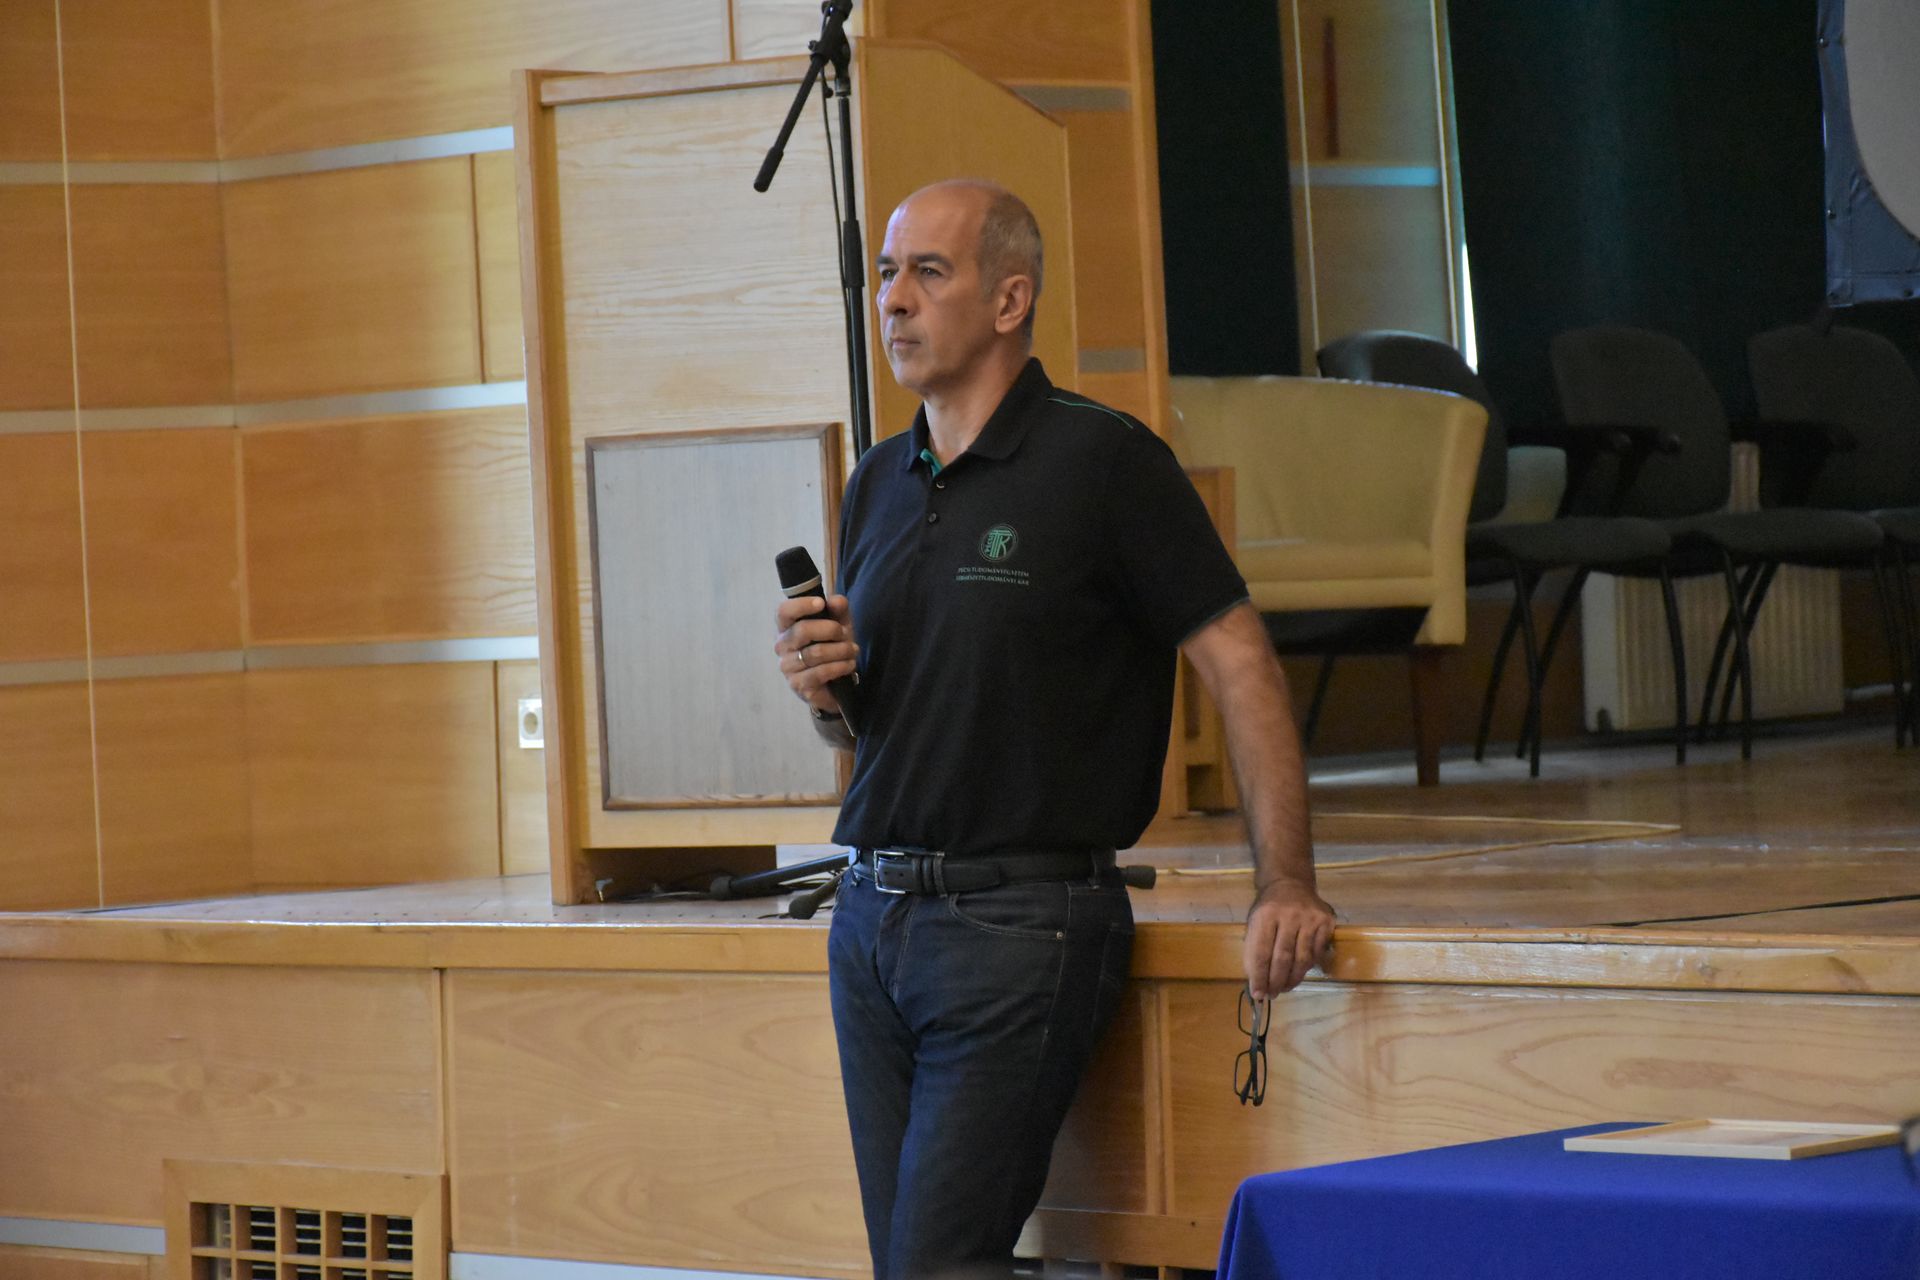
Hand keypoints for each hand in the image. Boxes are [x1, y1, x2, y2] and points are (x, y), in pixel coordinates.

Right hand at [774, 593, 858, 713]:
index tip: (821, 603)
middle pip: (802, 630)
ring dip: (841, 650)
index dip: (801, 605)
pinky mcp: (799, 685)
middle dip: (831, 630)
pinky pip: (821, 672)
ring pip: (815, 653)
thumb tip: (836, 601)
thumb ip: (838, 610)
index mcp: (786, 627)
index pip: (783, 612)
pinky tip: (849, 665)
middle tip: (846, 634)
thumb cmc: (831, 648)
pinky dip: (840, 666)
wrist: (834, 684)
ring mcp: (788, 667)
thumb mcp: (839, 625)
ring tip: (853, 651)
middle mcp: (782, 646)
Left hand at [1243, 879, 1334, 998]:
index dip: (1259, 977)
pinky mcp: (1326, 922)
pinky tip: (1300, 973)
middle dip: (1276, 981)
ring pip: (1302, 958)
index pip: (1261, 952)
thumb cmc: (1269, 908)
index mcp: (1265, 915)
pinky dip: (1308, 967)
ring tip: (1285, 988)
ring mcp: (1310, 918)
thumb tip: (1256, 981)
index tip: (1258, 995)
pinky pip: (1317, 952)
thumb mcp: (1254, 922)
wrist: (1291, 883)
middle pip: (1283, 958)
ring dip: (1293, 979)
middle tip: (1272, 995)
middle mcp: (1289, 915)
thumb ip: (1254, 948)